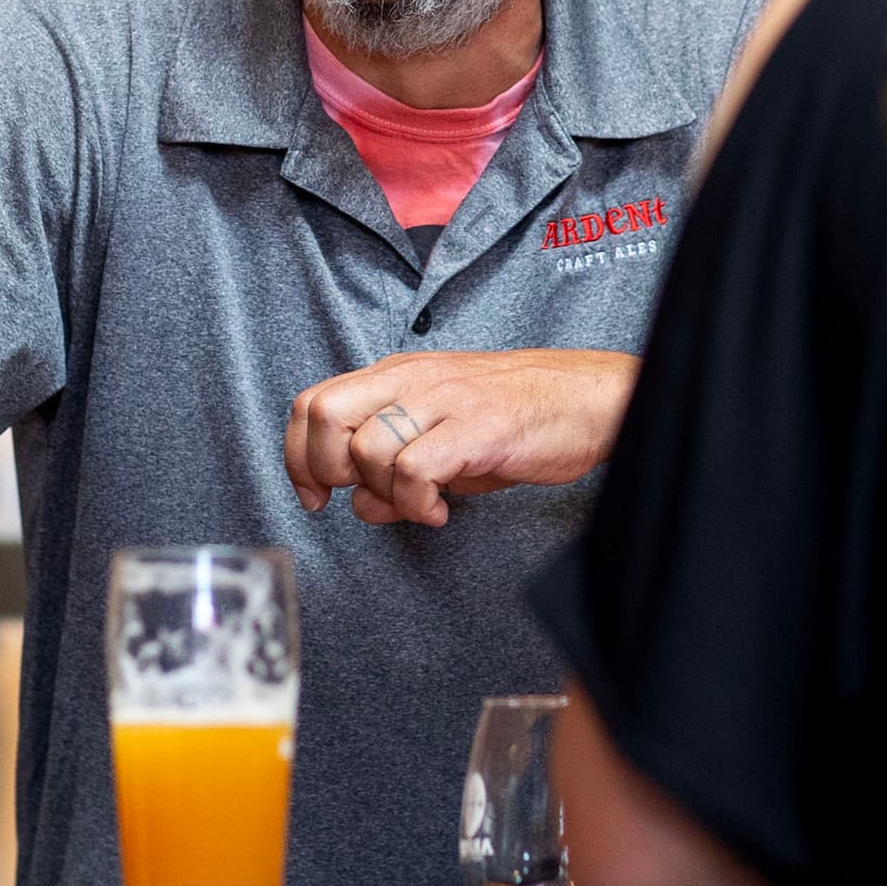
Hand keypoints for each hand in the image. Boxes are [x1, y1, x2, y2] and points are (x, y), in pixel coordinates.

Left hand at [285, 350, 637, 527]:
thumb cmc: (518, 417)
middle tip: (354, 497)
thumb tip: (359, 506)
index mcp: (397, 375)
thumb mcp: (444, 439)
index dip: (297, 455)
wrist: (589, 399)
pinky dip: (416, 503)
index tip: (314, 494)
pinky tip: (440, 510)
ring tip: (418, 505)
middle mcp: (412, 379)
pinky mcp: (477, 427)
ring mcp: (445, 399)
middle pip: (323, 413)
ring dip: (382, 494)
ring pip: (369, 448)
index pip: (313, 402)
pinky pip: (415, 469)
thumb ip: (394, 468)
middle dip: (322, 468)